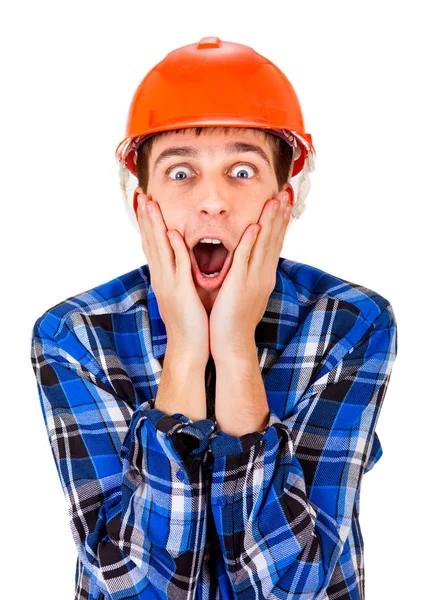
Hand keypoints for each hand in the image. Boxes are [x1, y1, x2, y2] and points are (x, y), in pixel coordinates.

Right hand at [136, 190, 209, 367]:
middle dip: (146, 218)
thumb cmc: (189, 322)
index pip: (153, 245)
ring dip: (154, 226)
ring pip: (159, 249)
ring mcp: (169, 284)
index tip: (145, 204)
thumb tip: (178, 262)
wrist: (188, 346)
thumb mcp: (182, 294)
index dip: (148, 224)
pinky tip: (172, 233)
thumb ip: (179, 276)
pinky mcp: (180, 291)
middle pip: (151, 242)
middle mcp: (161, 277)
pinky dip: (174, 249)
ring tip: (149, 204)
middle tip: (141, 195)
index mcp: (163, 277)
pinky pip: (177, 266)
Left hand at [209, 190, 291, 360]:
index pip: (273, 245)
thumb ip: (246, 274)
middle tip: (284, 194)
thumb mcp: (243, 292)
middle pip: (274, 240)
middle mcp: (263, 275)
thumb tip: (247, 262)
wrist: (232, 343)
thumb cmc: (233, 319)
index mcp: (263, 276)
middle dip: (279, 216)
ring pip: (264, 245)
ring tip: (276, 201)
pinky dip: (251, 242)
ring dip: (270, 222)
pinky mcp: (241, 285)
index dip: (279, 224)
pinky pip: (246, 260)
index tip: (282, 205)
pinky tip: (255, 226)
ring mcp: (254, 280)